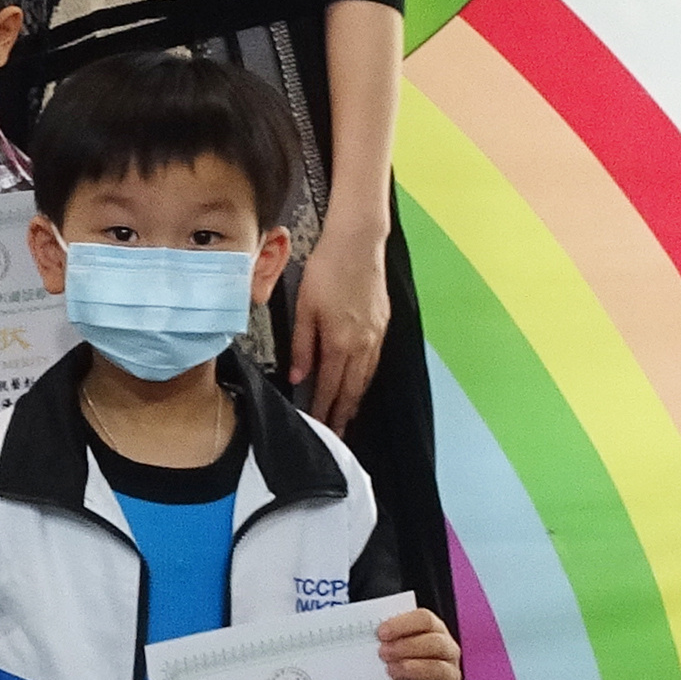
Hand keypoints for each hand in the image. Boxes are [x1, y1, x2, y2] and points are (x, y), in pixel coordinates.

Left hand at [290, 218, 392, 432]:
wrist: (358, 243)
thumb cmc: (327, 270)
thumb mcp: (304, 308)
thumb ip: (302, 346)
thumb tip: (298, 377)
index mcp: (340, 343)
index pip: (330, 388)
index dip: (323, 411)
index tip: (319, 428)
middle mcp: (362, 345)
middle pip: (352, 390)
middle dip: (343, 415)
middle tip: (337, 436)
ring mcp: (376, 336)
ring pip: (365, 379)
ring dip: (355, 401)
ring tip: (347, 417)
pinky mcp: (382, 325)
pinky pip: (374, 363)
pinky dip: (366, 380)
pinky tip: (360, 384)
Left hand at [379, 606, 462, 679]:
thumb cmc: (403, 660)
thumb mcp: (396, 644)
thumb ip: (388, 637)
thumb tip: (368, 635)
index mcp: (436, 630)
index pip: (425, 620)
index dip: (403, 624)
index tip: (381, 633)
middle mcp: (448, 650)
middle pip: (435, 643)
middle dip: (407, 647)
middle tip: (383, 653)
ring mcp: (451, 675)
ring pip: (438, 669)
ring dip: (412, 669)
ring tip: (390, 670)